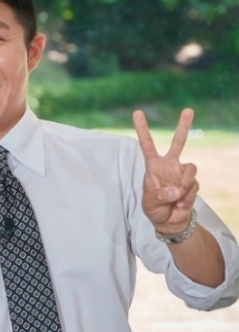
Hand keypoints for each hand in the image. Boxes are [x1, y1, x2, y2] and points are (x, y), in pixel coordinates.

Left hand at [133, 108, 198, 234]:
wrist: (170, 221)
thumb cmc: (154, 209)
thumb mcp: (150, 203)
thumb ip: (160, 195)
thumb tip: (176, 190)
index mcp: (153, 165)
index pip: (147, 144)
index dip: (142, 129)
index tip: (137, 112)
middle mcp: (169, 165)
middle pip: (178, 142)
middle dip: (183, 126)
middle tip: (188, 110)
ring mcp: (181, 173)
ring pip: (191, 167)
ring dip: (185, 183)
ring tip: (177, 197)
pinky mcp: (192, 183)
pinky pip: (194, 185)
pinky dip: (188, 196)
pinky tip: (181, 203)